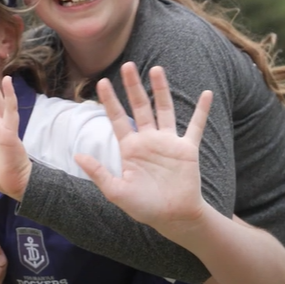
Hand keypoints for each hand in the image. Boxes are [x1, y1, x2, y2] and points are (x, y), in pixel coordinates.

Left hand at [74, 62, 213, 233]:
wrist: (173, 218)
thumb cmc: (144, 207)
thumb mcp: (116, 192)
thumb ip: (98, 173)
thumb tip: (76, 156)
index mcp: (130, 149)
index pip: (117, 119)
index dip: (110, 101)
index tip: (102, 82)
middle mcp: (148, 140)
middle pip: (139, 107)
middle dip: (133, 86)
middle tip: (128, 65)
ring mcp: (168, 143)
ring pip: (164, 109)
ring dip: (161, 90)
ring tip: (157, 69)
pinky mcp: (187, 149)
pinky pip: (195, 126)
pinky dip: (202, 110)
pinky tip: (207, 93)